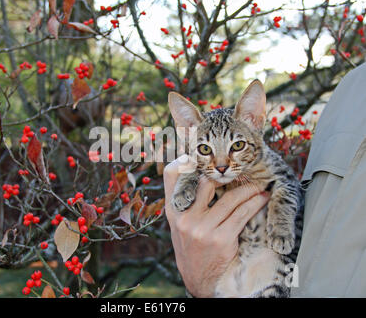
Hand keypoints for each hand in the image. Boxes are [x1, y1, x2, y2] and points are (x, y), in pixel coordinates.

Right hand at [163, 155, 269, 297]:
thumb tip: (197, 173)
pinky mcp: (221, 238)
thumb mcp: (179, 224)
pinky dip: (255, 203)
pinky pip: (242, 214)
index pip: (171, 176)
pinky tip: (262, 198)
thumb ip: (185, 201)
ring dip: (249, 189)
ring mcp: (203, 228)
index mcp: (172, 210)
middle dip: (225, 174)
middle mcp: (185, 217)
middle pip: (207, 182)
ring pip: (231, 198)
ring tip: (259, 184)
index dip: (184, 160)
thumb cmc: (191, 247)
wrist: (198, 279)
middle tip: (239, 168)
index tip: (199, 154)